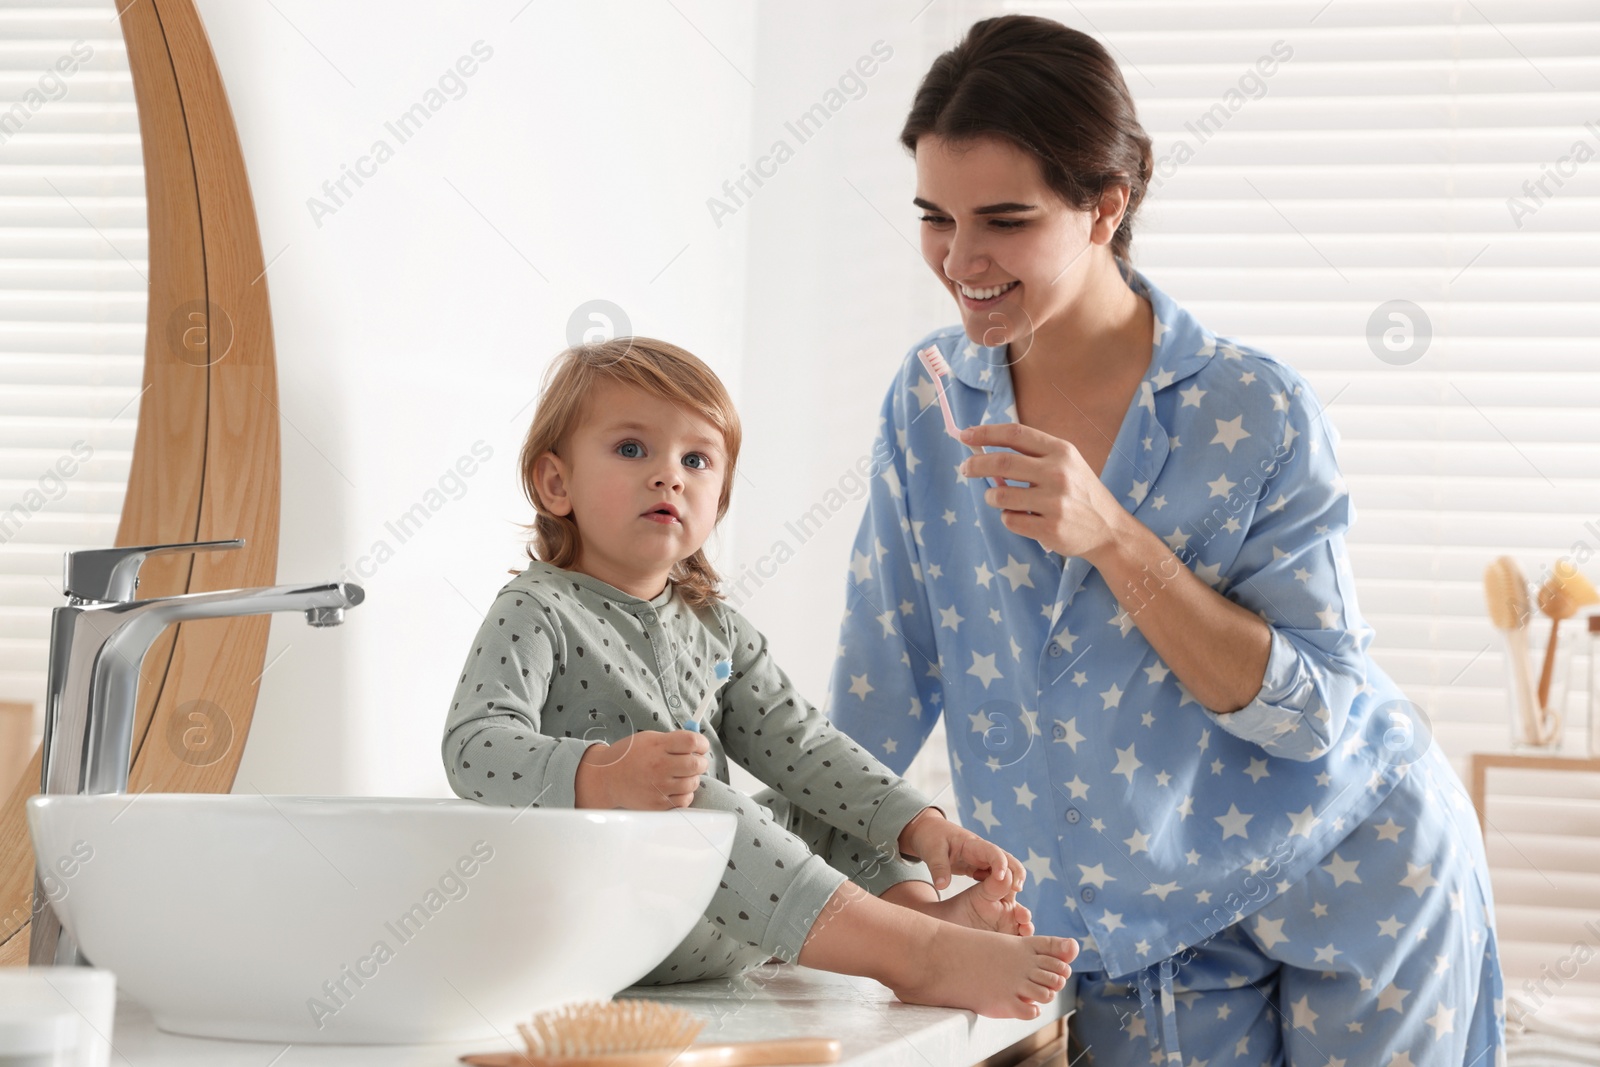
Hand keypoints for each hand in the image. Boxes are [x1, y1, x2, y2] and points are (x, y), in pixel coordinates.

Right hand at [575, 730, 708, 809]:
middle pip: (696, 764)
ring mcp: (659, 787)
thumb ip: (672, 739)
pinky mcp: (658, 804)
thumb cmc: (629, 756)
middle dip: (701, 762)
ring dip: (693, 778)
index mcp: (657, 746)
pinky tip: (676, 787)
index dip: (702, 743)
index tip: (700, 746)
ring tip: (683, 775)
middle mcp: (659, 766)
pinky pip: (685, 800)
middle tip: (696, 761)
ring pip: (693, 783)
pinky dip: (685, 794)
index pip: (692, 741)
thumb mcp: (648, 739)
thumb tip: (697, 742)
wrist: (606, 779)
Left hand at [897, 807, 1026, 892]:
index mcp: (972, 844)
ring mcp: (982, 860)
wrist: (929, 832)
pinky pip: (995, 877)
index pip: (992, 851)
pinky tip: (1003, 901)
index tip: (1002, 878)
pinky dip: (1002, 886)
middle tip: (1018, 890)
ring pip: (1004, 868)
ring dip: (1011, 881)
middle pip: (1007, 858)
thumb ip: (938, 868)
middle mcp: (982, 851)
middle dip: (1016, 872)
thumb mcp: (931, 851)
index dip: (999, 863)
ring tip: (1014, 899)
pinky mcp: (979, 868)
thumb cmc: (931, 838)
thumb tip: (941, 887)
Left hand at [957, 423, 1128, 561]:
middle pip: (1002, 462)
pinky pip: (1009, 520)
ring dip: (991, 496)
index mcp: (1061, 451)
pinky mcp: (1050, 528)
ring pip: (1000, 495)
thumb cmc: (1079, 492)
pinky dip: (1008, 518)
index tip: (965, 435)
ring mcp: (1055, 502)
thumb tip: (984, 449)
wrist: (1109, 528)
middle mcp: (1059, 473)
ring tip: (998, 498)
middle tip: (965, 468)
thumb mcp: (1065, 463)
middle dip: (975, 464)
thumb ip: (1031, 455)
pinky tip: (1022, 517)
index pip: (1016, 434)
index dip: (986, 433)